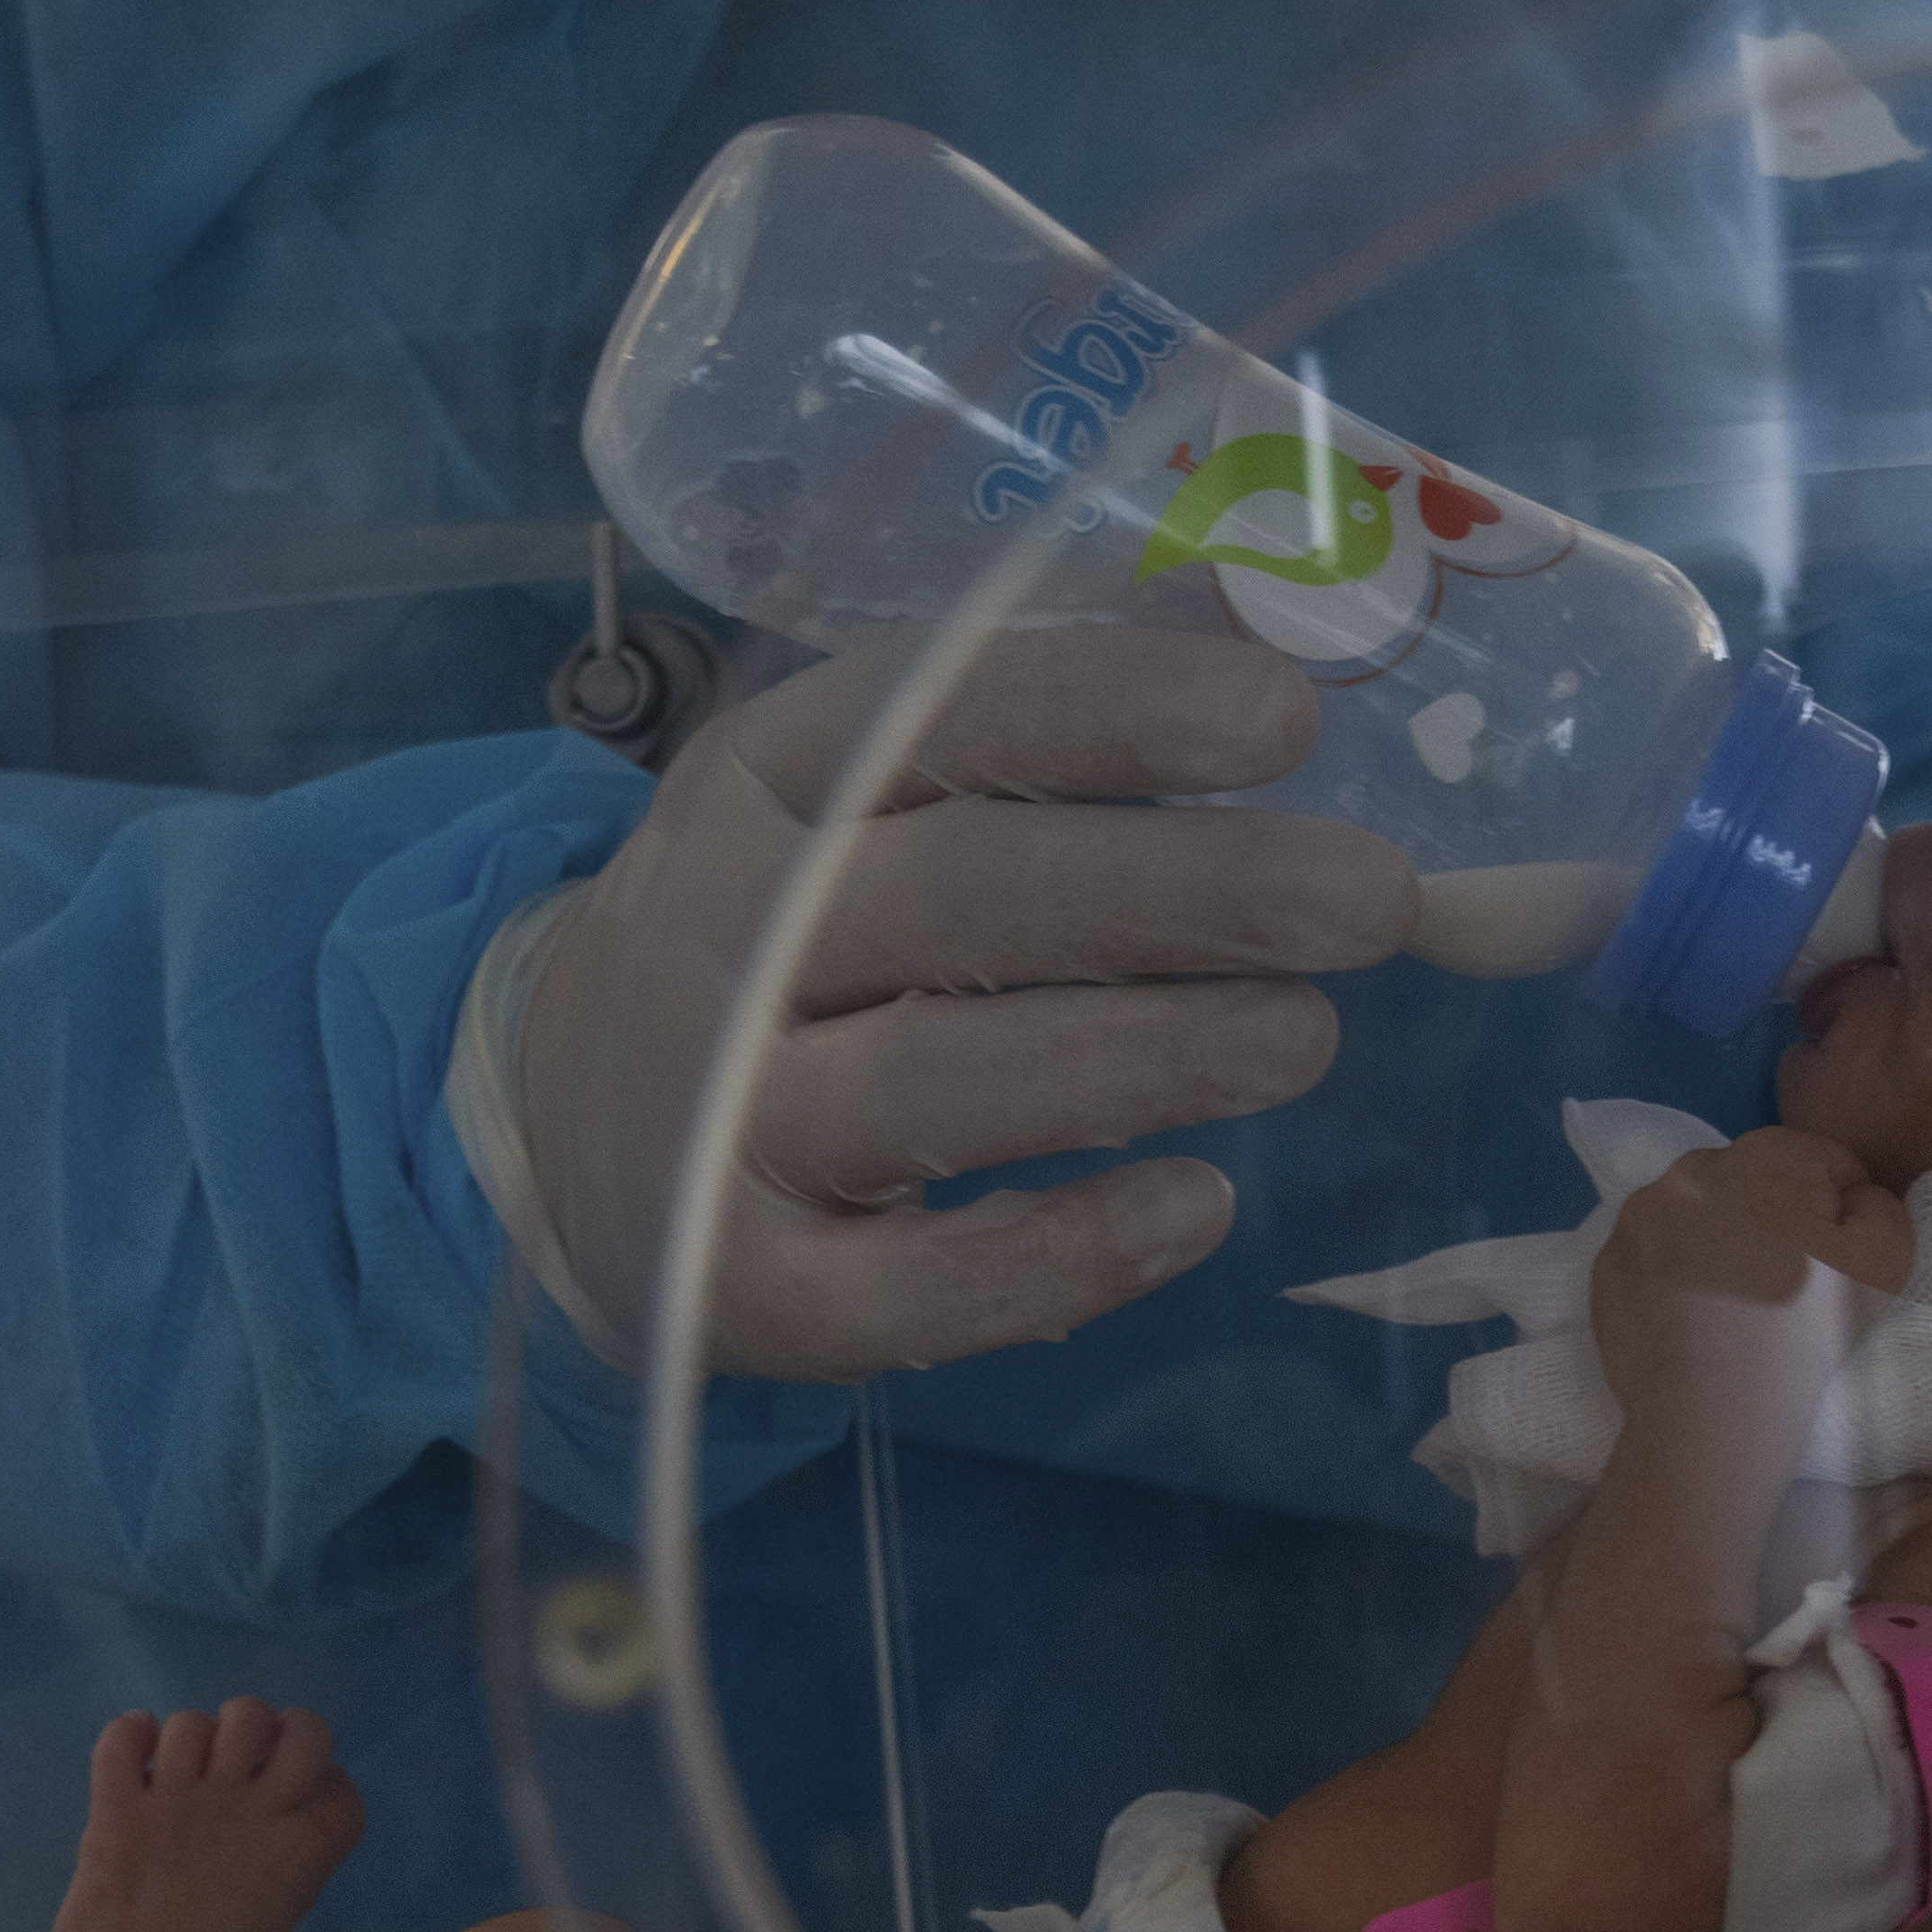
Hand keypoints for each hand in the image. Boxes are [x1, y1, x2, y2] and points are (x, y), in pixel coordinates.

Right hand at [492, 624, 1413, 1383]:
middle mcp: (727, 936)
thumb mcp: (859, 798)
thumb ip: (1040, 733)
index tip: (1286, 719)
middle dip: (1178, 889)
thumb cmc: (787, 934)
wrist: (562, 1125)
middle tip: (1369, 899)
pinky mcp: (749, 1288)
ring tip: (1307, 1037)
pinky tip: (1197, 1209)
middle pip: (955, 894)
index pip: (939, 714)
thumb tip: (1287, 643)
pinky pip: (906, 1288)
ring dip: (1140, 1057)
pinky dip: (1055, 1254)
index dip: (1112, 709)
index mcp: (769, 776)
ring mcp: (722, 1121)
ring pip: (931, 1085)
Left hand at [1601, 1126, 1914, 1325]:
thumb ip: (1880, 1207)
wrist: (1708, 1417)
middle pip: (1752, 1180)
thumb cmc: (1802, 1334)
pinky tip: (1694, 1319)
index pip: (1822, 1162)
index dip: (1843, 1209)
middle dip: (1774, 1216)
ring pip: (1695, 1213)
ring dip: (1718, 1238)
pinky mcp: (1606, 1265)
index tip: (1843, 1259)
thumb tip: (1852, 1197)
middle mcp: (1692, 1170)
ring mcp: (1638, 1217)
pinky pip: (1654, 1255)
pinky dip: (1674, 1274)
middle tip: (1788, 1282)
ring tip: (1735, 1301)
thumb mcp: (1885, 1263)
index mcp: (1765, 1157)